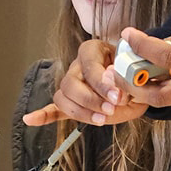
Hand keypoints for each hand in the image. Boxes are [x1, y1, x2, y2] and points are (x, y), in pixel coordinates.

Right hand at [22, 39, 146, 126]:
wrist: (139, 84)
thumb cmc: (135, 73)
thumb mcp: (135, 72)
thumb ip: (125, 77)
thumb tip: (111, 82)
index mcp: (93, 51)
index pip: (88, 65)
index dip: (101, 83)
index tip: (117, 97)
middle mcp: (78, 66)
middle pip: (70, 82)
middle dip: (90, 99)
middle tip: (109, 110)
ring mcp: (73, 84)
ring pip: (63, 97)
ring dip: (80, 111)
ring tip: (101, 120)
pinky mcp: (74, 103)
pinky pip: (54, 108)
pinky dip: (43, 115)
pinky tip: (30, 119)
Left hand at [115, 9, 170, 110]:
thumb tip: (154, 46)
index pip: (168, 58)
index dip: (142, 47)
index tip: (127, 36)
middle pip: (161, 96)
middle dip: (134, 86)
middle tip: (118, 73)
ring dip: (149, 88)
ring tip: (135, 71)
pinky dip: (169, 89)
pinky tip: (161, 75)